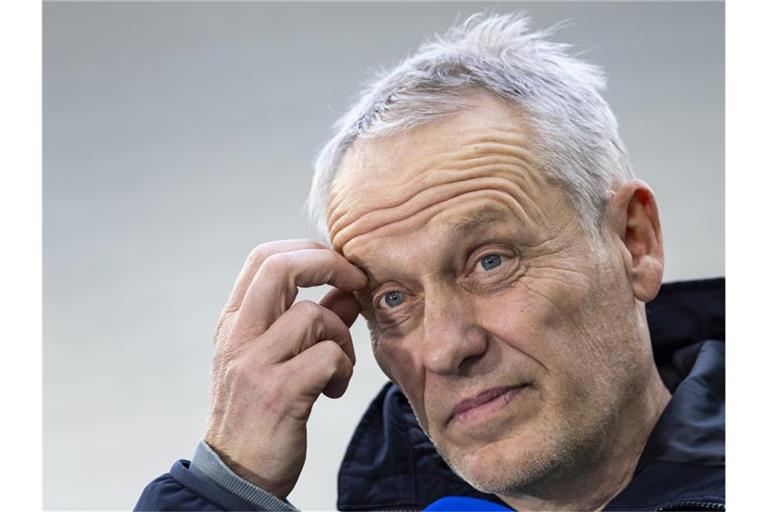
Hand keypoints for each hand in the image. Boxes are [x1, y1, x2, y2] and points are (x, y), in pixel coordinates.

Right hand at [203, 240, 366, 498]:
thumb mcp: (275, 359)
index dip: (308, 250)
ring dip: (341, 337)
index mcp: (234, 322)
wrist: (236, 473)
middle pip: (279, 267)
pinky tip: (332, 390)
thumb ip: (309, 321)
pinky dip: (343, 369)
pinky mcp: (277, 393)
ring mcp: (254, 363)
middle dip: (329, 264)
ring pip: (313, 315)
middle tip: (356, 283)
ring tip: (337, 367)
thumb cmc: (260, 411)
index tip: (340, 266)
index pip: (263, 257)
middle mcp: (238, 336)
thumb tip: (347, 292)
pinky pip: (328, 356)